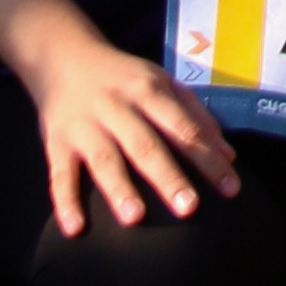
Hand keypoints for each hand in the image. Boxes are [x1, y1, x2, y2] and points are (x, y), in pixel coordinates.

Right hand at [26, 24, 238, 235]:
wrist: (63, 56)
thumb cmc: (124, 78)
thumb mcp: (162, 82)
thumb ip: (196, 115)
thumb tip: (228, 156)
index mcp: (149, 91)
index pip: (185, 129)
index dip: (208, 159)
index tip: (231, 189)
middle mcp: (117, 107)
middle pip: (146, 145)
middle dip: (167, 177)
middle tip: (188, 208)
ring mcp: (84, 125)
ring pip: (104, 159)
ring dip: (119, 188)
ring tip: (135, 218)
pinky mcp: (55, 142)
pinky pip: (59, 175)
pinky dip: (65, 202)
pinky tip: (75, 229)